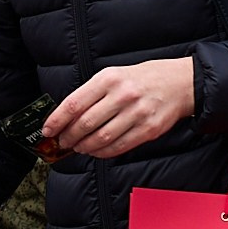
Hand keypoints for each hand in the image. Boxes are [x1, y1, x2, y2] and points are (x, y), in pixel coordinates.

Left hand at [45, 58, 195, 158]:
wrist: (179, 83)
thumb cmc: (141, 79)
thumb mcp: (113, 75)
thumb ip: (91, 94)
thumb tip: (66, 117)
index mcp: (109, 79)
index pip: (74, 103)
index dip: (57, 120)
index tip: (48, 130)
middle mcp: (122, 95)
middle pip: (85, 124)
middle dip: (69, 137)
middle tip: (63, 141)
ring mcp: (137, 113)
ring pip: (101, 138)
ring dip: (85, 147)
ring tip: (79, 147)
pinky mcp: (149, 129)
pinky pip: (119, 147)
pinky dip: (103, 153)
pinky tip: (96, 151)